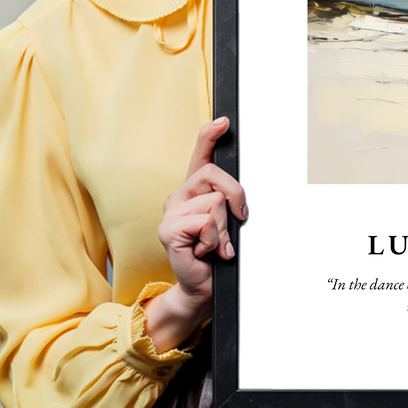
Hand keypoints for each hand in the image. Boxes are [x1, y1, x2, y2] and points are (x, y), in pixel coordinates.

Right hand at [143, 117, 247, 351]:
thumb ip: (229, 202)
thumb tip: (239, 194)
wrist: (203, 286)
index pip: (200, 155)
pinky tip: (205, 251)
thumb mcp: (228, 222)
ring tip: (216, 244)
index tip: (224, 121)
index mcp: (194, 190)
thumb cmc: (217, 253)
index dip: (210, 135)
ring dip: (224, 228)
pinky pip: (205, 222)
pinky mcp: (168, 230)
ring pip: (215, 202)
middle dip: (236, 197)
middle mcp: (179, 196)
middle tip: (237, 220)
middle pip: (215, 175)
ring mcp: (170, 212)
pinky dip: (214, 240)